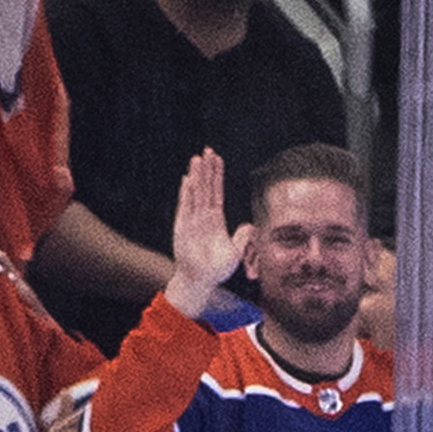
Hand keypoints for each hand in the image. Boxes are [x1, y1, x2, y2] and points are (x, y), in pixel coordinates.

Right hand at [162, 147, 248, 317]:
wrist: (200, 282)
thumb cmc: (216, 270)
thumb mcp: (235, 253)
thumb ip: (242, 238)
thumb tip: (249, 225)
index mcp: (215, 220)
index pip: (216, 192)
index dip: (217, 175)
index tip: (217, 159)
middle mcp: (203, 217)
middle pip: (206, 187)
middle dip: (207, 169)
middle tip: (207, 150)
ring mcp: (192, 221)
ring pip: (196, 193)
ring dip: (197, 176)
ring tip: (197, 158)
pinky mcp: (183, 228)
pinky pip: (186, 207)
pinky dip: (187, 194)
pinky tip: (188, 180)